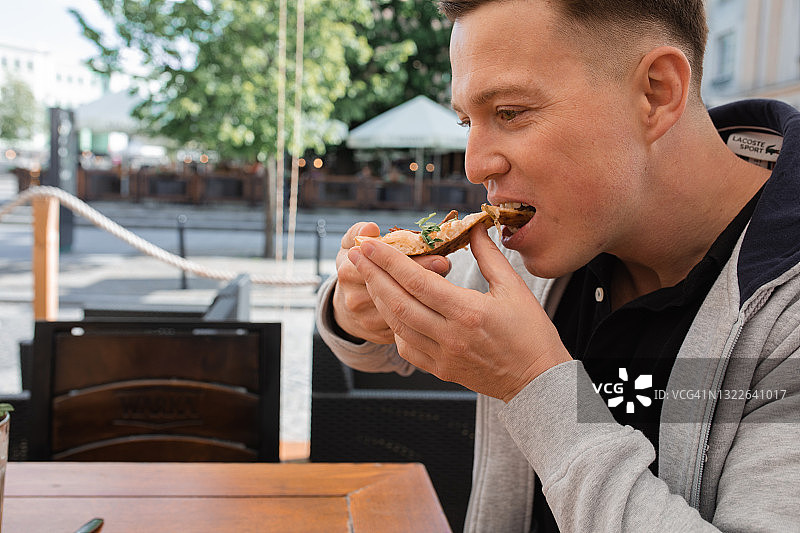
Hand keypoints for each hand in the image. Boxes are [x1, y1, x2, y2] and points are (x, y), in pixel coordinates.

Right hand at [332, 221, 450, 343]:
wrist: (346, 309)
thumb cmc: (353, 268)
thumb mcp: (349, 246)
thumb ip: (358, 232)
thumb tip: (370, 228)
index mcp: (348, 273)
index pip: (381, 266)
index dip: (409, 262)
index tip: (437, 257)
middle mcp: (355, 300)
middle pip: (396, 289)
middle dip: (423, 276)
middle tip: (446, 265)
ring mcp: (367, 320)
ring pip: (404, 309)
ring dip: (427, 296)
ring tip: (447, 282)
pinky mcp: (379, 336)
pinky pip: (406, 325)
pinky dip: (423, 313)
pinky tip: (437, 302)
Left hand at [348, 225, 571, 401]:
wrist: (537, 382)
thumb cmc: (531, 332)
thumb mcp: (514, 288)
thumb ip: (489, 255)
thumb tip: (473, 227)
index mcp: (468, 311)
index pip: (416, 281)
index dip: (388, 260)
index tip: (369, 245)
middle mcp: (450, 335)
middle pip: (398, 302)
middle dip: (372, 276)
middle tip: (355, 255)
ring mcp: (442, 356)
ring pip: (397, 325)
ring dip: (378, 299)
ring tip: (366, 277)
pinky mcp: (440, 370)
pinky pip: (406, 347)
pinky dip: (394, 326)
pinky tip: (391, 309)